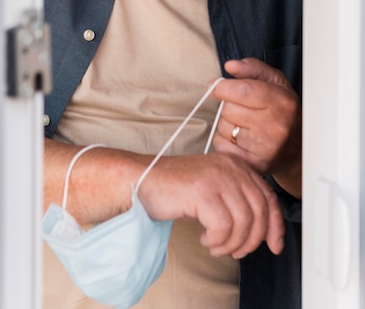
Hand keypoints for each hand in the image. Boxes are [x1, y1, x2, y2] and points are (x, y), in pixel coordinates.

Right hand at [138, 152, 284, 258]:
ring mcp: (216, 177)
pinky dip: (216, 241)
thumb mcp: (214, 191)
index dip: (275, 226)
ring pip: (243, 223)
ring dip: (230, 244)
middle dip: (251, 240)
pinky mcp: (202, 190)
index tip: (274, 245)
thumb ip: (238, 202)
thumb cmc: (175, 189)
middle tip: (234, 251)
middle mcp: (230, 167)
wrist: (142, 180)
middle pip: (260, 212)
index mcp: (236, 165)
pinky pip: (223, 227)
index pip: (268, 197)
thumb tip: (262, 231)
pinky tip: (204, 239)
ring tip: (215, 245)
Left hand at [210, 58, 301, 196]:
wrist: (296, 147)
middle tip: (241, 108)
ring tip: (244, 124)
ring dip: (227, 123)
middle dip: (228, 105)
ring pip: (223, 127)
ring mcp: (265, 148)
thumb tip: (230, 66)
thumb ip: (252, 68)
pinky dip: (225, 141)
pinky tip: (241, 139)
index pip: (242, 91)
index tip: (217, 87)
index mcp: (281, 102)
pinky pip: (221, 145)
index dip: (222, 87)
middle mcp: (276, 126)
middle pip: (228, 109)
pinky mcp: (253, 164)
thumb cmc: (282, 110)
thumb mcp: (275, 82)